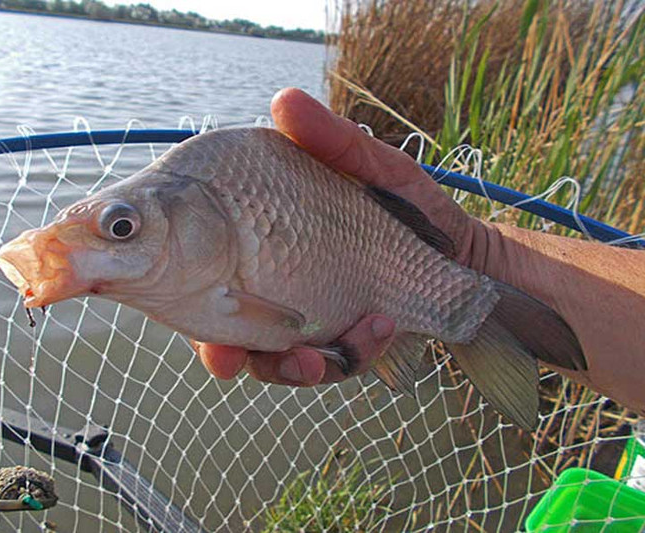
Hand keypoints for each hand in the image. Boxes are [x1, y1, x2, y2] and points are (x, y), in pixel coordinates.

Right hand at [194, 87, 484, 385]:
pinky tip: (379, 327)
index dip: (189, 295)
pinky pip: (333, 365)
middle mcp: (281, 292)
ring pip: (276, 362)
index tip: (188, 302)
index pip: (214, 274)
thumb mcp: (374, 168)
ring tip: (314, 355)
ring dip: (288, 366)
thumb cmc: (411, 208)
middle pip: (230, 333)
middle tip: (230, 358)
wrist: (468, 258)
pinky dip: (350, 354)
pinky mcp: (347, 347)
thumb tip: (282, 100)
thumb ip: (332, 140)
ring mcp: (314, 325)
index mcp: (271, 247)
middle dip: (225, 353)